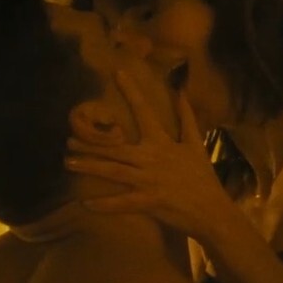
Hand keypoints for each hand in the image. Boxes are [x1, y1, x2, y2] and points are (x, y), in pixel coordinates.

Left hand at [66, 70, 248, 241]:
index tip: (117, 72)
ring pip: (114, 171)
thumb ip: (186, 117)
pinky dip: (104, 204)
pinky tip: (85, 204)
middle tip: (69, 140)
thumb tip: (181, 91)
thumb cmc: (202, 177)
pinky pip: (122, 203)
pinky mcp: (150, 202)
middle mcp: (153, 158)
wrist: (213, 210)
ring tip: (69, 162)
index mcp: (162, 143)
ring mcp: (150, 181)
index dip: (131, 91)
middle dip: (92, 143)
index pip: (145, 111)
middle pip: (116, 147)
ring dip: (90, 166)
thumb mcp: (196, 144)